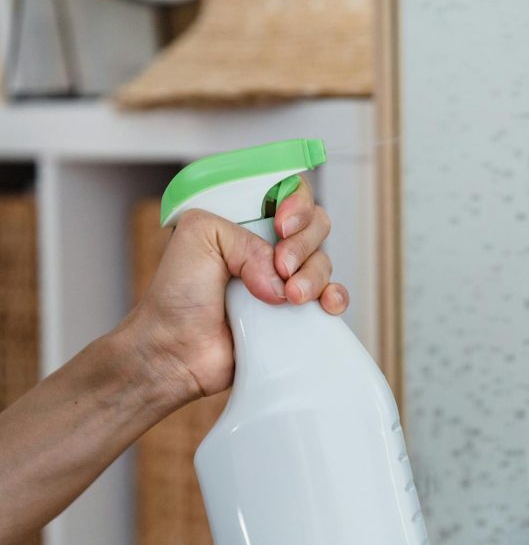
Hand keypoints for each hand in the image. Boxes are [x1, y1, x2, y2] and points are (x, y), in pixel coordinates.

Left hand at [118, 178, 348, 405]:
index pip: (288, 193)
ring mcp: (285, 280)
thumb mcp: (198, 235)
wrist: (177, 351)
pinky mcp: (296, 312)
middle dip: (304, 243)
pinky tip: (326, 305)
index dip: (296, 205)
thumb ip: (243, 235)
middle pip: (315, 224)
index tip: (282, 226)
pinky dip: (336, 296)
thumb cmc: (177, 297)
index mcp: (245, 221)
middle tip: (281, 266)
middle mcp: (268, 247)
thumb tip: (279, 274)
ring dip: (314, 275)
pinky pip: (333, 296)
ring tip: (290, 297)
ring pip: (324, 260)